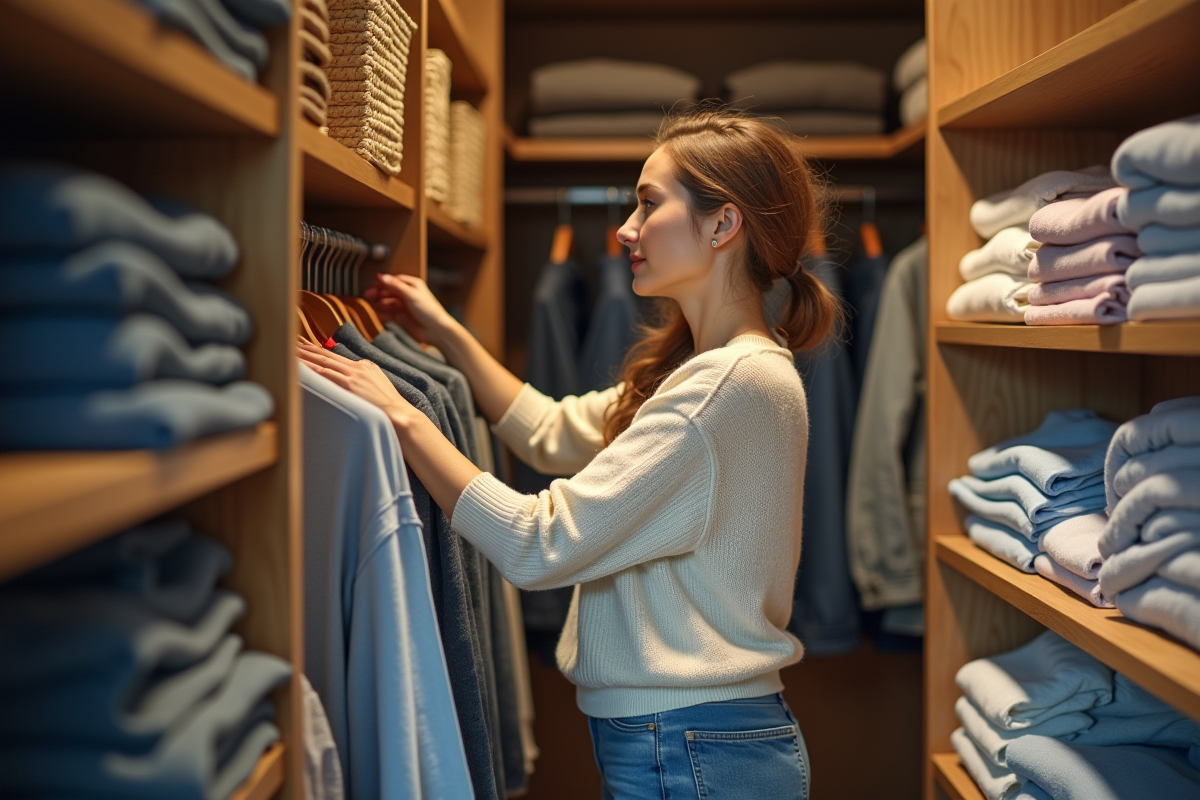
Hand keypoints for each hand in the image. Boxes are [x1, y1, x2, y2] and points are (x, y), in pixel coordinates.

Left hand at [297, 339, 414, 422]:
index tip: (306, 345)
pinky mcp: (350, 384)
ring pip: (323, 362)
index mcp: (366, 367)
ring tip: (289, 350)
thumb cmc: (390, 408)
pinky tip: (299, 366)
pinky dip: (310, 369)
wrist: (400, 414)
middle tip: (291, 340)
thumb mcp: (378, 388)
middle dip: (308, 348)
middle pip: (327, 355)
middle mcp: (359, 367)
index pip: (336, 356)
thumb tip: (352, 385)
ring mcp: (354, 375)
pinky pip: (325, 374)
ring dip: (305, 356)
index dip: (319, 350)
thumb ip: (364, 382)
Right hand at [363, 273, 455, 347]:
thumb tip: (381, 276)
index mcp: (412, 285)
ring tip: (371, 305)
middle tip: (367, 295)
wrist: (436, 331)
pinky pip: (388, 313)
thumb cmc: (429, 310)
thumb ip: (395, 285)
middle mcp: (407, 295)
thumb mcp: (411, 294)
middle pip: (388, 291)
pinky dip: (382, 313)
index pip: (394, 280)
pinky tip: (377, 313)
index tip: (373, 283)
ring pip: (387, 302)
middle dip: (378, 292)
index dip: (383, 282)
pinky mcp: (401, 318)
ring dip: (379, 303)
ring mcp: (404, 306)